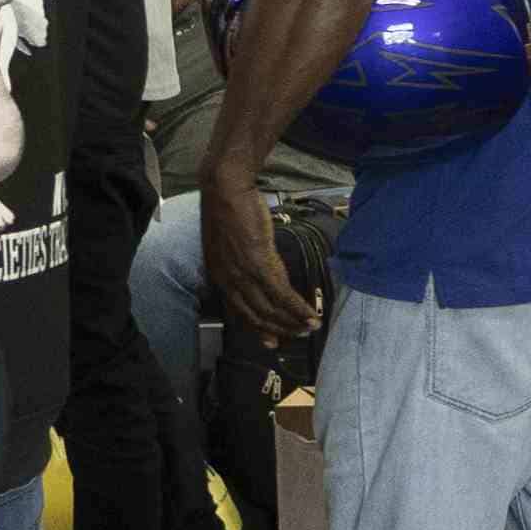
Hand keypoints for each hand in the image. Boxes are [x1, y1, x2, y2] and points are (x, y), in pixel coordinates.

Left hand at [205, 165, 314, 348]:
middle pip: (256, 315)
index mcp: (219, 276)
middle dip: (278, 330)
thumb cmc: (229, 206)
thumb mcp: (231, 240)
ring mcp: (242, 274)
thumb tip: (259, 263)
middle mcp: (228, 281)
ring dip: (292, 322)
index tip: (272, 341)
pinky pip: (281, 294)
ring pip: (269, 309)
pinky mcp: (259, 264)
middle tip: (297, 337)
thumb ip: (241, 258)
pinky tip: (311, 315)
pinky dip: (298, 308)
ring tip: (310, 329)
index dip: (258, 328)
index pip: (239, 311)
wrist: (226, 188)